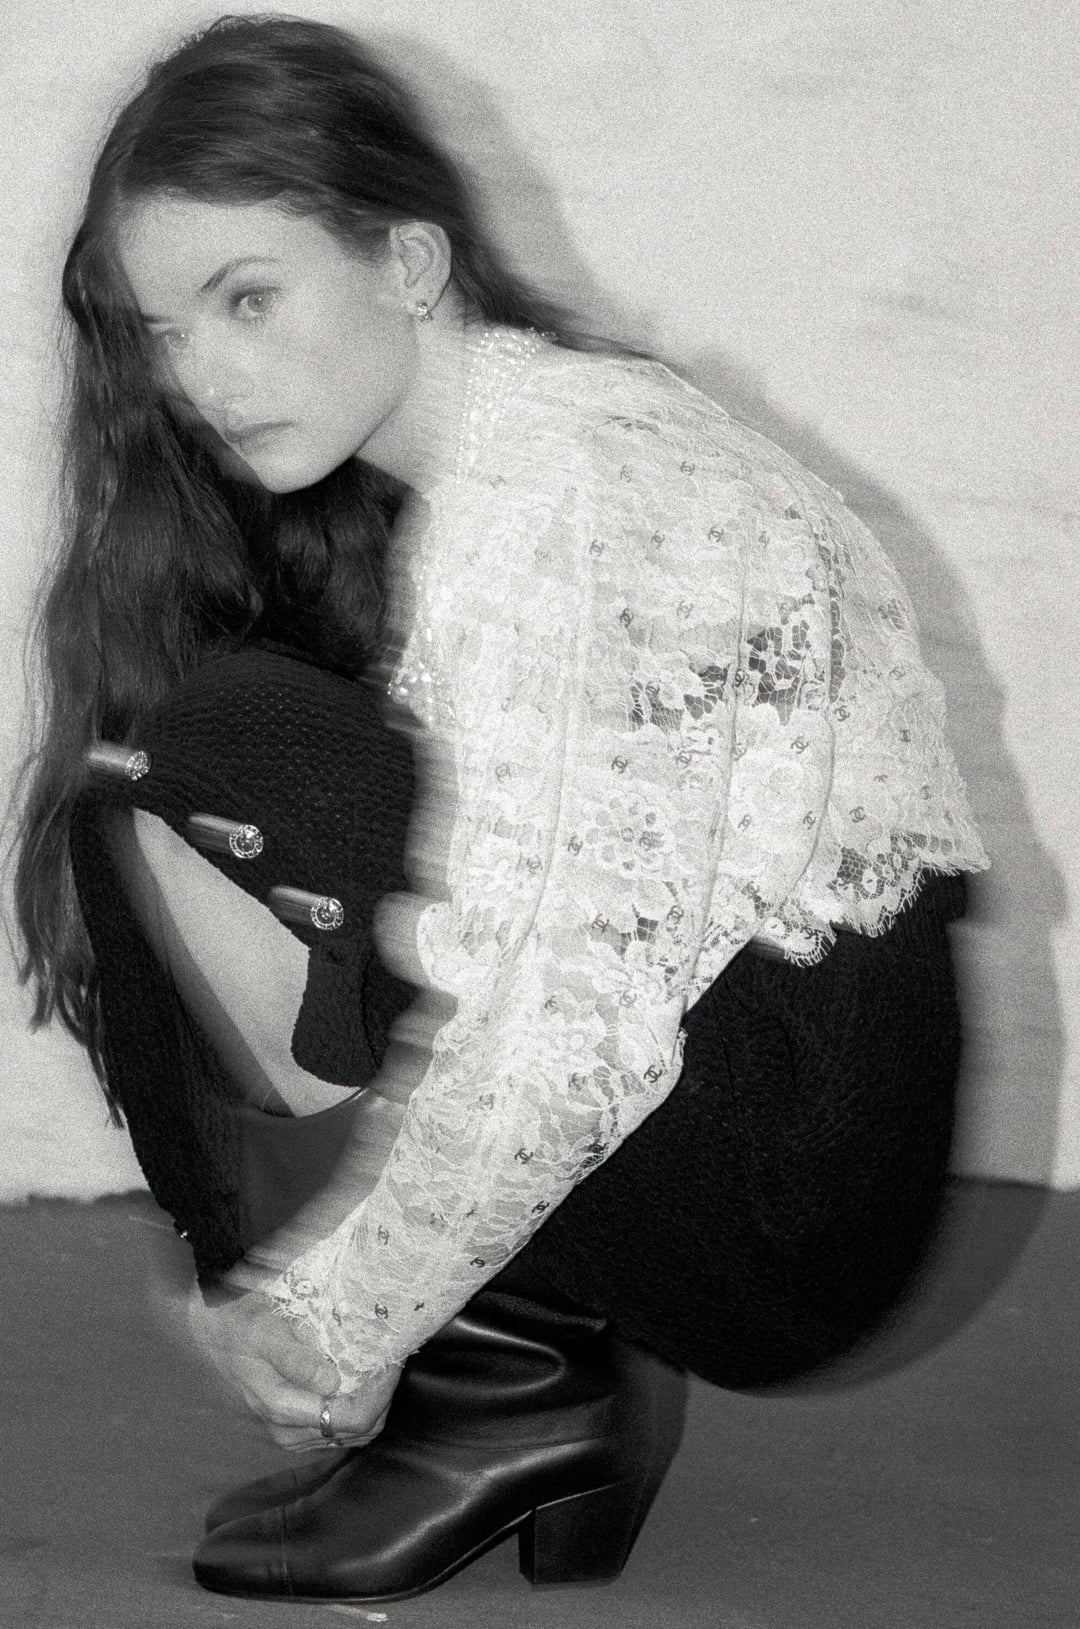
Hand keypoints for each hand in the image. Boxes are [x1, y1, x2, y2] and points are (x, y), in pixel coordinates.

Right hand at [186, 1283, 399, 1450]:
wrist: (217, 1336)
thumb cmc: (242, 1328)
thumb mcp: (264, 1332)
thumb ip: (294, 1357)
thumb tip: (330, 1383)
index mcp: (284, 1408)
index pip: (352, 1417)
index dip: (379, 1393)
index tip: (391, 1363)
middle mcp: (292, 1432)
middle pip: (360, 1429)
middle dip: (382, 1396)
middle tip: (392, 1360)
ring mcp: (297, 1434)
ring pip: (356, 1432)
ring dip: (374, 1402)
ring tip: (381, 1366)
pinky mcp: (301, 1430)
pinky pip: (344, 1427)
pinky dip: (360, 1405)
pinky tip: (363, 1378)